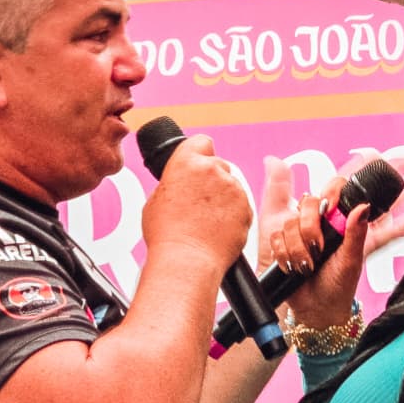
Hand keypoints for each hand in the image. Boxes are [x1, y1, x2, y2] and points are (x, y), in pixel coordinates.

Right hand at [141, 135, 250, 269]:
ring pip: (231, 187)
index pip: (201, 142)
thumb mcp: (157, 199)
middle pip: (218, 166)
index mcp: (187, 162)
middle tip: (200, 202)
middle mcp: (213, 170)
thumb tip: (180, 183)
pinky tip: (218, 229)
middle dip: (212, 180)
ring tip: (207, 221)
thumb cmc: (167, 235)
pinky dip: (234, 215)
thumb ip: (174, 182)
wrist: (187, 260)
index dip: (200, 153)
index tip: (199, 163)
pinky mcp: (246, 207)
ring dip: (223, 199)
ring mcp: (233, 188)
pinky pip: (241, 206)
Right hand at [255, 154, 403, 272]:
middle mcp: (318, 223)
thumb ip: (357, 233)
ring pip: (290, 222)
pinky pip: (276, 238)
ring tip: (308, 266)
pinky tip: (293, 267)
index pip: (335, 188)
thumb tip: (363, 207)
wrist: (317, 310)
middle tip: (318, 249)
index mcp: (339, 222)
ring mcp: (298, 233)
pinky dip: (284, 255)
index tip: (329, 207)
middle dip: (310, 228)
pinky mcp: (281, 244)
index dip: (330, 191)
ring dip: (298, 248)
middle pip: (307, 203)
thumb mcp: (352, 260)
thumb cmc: (339, 286)